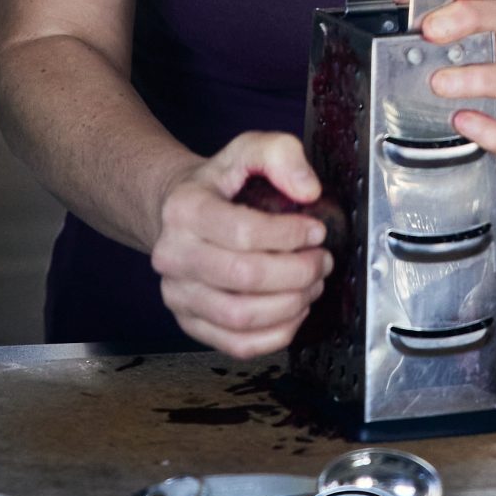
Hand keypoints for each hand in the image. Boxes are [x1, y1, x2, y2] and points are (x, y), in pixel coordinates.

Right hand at [149, 133, 332, 358]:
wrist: (178, 214)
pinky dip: (276, 335)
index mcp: (185, 210)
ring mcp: (178, 294)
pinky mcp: (190, 323)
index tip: (316, 231)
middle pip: (245, 277)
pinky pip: (237, 345)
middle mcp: (173, 255)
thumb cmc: (218, 186)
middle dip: (298, 272)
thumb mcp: (247, 150)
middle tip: (321, 261)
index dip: (290, 235)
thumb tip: (308, 190)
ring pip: (242, 317)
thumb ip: (280, 154)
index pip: (243, 231)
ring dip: (291, 305)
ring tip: (312, 284)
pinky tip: (294, 311)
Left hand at [402, 0, 495, 201]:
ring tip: (439, 83)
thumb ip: (413, 16)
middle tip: (431, 30)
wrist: (486, 153)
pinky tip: (463, 122)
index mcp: (487, 37)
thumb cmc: (457, 93)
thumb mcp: (434, 53)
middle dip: (471, 18)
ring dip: (479, 78)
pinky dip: (491, 131)